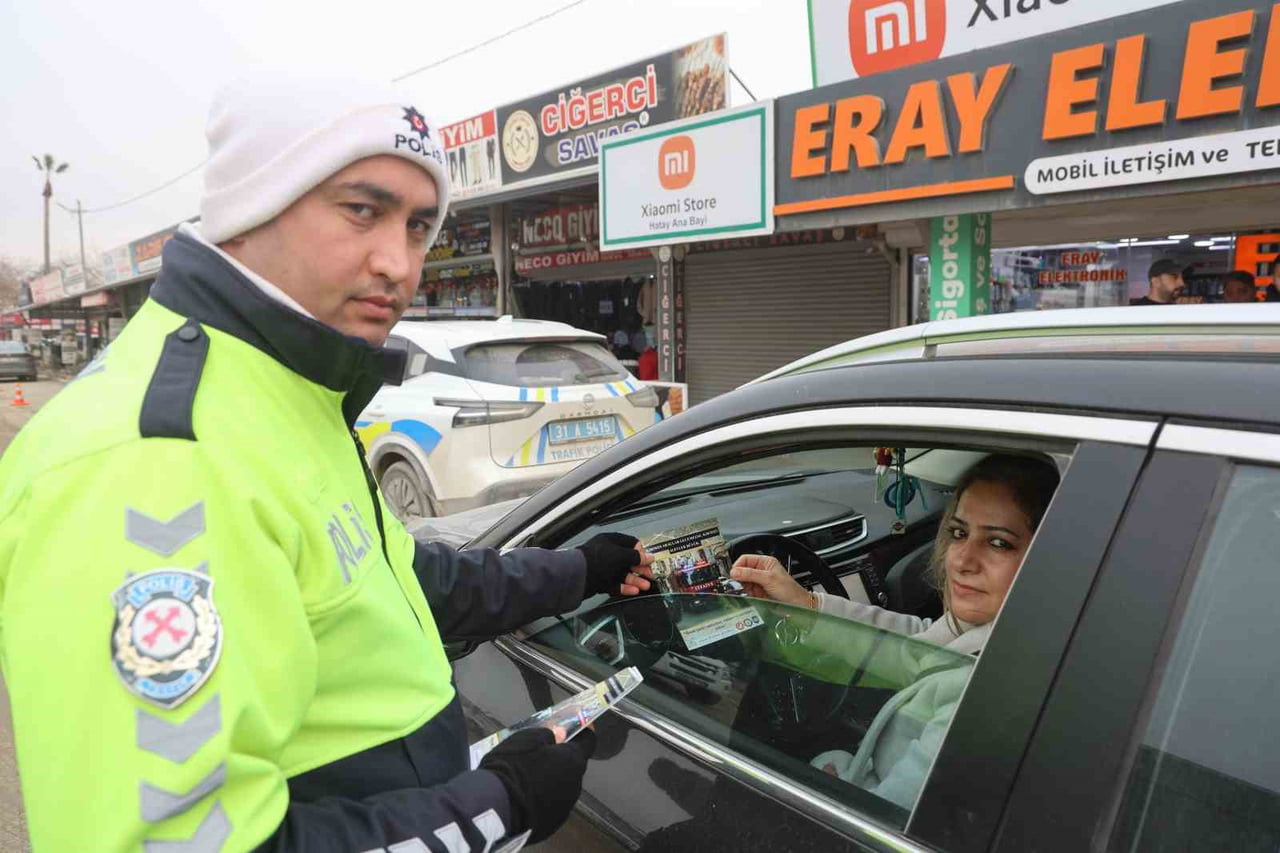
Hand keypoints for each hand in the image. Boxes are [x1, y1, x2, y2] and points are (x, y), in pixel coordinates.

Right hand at [479, 727, 596, 842]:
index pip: (589, 741)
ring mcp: (564, 807)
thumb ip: (549, 734)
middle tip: (540, 754)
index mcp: (573, 761)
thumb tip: (561, 733)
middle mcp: (575, 785)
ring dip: (552, 780)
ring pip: (562, 787)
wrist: (494, 808)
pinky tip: (524, 797)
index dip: (581, 732)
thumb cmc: (512, 766)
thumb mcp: (527, 739)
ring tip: (528, 778)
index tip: (572, 728)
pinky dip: (542, 798)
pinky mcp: (551, 824)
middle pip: (573, 766)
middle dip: (561, 759)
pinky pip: (551, 805)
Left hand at [578, 533, 654, 596]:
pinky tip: (634, 590)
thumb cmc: (597, 560)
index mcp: (611, 541)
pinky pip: (616, 584)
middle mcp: (608, 553)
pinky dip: (625, 587)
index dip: (641, 552)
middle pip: (628, 560)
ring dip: (635, 580)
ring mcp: (604, 568)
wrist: (578, 577)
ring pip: (623, 574)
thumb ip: (636, 557)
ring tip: (645, 586)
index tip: (649, 560)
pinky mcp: (601, 581)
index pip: (631, 544)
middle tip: (650, 575)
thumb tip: (649, 557)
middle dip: (640, 568)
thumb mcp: (621, 555)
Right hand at [730, 554, 814, 609]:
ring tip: (741, 591)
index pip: (745, 559)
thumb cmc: (790, 590)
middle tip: (735, 584)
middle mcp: (761, 571)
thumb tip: (735, 571)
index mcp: (765, 562)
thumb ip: (751, 574)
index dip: (738, 566)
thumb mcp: (769, 579)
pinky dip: (743, 594)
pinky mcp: (757, 593)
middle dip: (738, 578)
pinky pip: (745, 592)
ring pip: (742, 582)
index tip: (733, 574)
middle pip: (742, 571)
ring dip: (740, 587)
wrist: (797, 605)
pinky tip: (745, 596)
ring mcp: (758, 582)